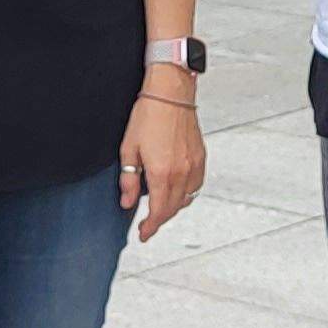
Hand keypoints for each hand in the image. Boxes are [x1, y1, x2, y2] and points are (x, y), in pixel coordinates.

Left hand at [118, 71, 205, 241]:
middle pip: (172, 209)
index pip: (158, 211)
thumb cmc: (148, 115)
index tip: (143, 234)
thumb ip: (128, 180)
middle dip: (159, 220)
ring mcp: (194, 166)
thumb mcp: (128, 149)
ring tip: (159, 208)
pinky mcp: (200, 158)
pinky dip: (185, 194)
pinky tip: (175, 191)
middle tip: (148, 225)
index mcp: (161, 173)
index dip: (150, 227)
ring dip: (172, 207)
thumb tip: (127, 203)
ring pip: (186, 200)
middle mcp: (181, 172)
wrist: (171, 93)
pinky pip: (195, 186)